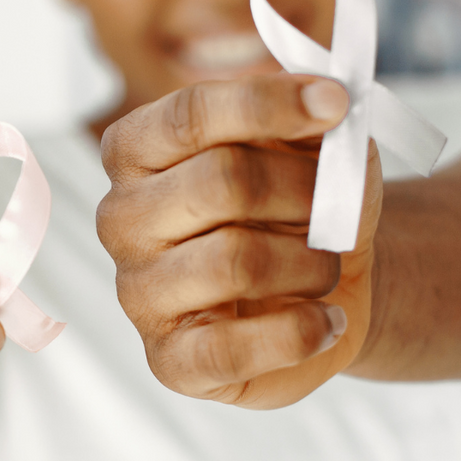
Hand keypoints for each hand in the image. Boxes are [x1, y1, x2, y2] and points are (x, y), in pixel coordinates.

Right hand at [97, 73, 381, 408]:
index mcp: (136, 150)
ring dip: (310, 262)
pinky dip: (301, 331)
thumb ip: (314, 121)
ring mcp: (138, 292)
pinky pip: (233, 349)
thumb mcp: (316, 146)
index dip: (266, 104)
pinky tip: (326, 319)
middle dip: (303, 192)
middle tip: (338, 207)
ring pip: (236, 262)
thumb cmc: (301, 204)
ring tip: (326, 266)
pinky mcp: (170, 360)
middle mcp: (121, 218)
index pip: (190, 114)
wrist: (322, 286)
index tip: (336, 102)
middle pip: (220, 182)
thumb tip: (328, 100)